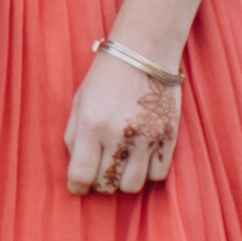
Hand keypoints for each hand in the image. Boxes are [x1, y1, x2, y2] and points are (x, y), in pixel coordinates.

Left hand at [62, 48, 178, 194]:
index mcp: (91, 124)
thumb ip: (73, 136)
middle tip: (100, 171)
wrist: (144, 53)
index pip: (81, 174)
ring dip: (123, 180)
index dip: (77, 186)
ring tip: (120, 166)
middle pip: (107, 184)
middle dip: (99, 182)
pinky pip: (157, 175)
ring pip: (132, 185)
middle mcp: (118, 134)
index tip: (78, 187)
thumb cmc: (106, 76)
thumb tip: (76, 169)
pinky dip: (147, 172)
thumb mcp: (79, 102)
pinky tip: (140, 158)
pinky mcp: (168, 137)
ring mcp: (146, 138)